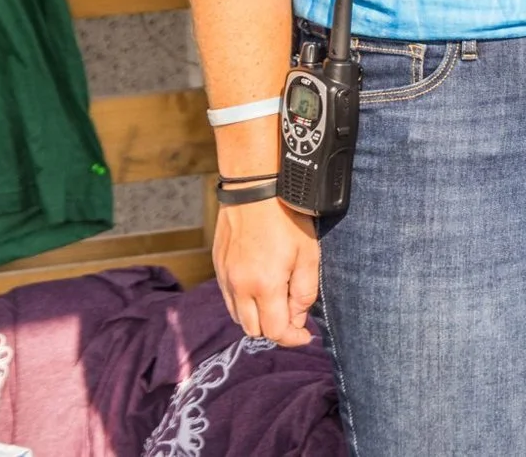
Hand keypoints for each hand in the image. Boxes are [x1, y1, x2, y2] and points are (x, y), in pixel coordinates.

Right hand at [214, 197, 321, 344]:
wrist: (255, 186)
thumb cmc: (286, 218)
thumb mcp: (308, 255)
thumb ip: (304, 293)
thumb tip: (297, 320)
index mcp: (264, 286)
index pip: (275, 331)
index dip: (293, 338)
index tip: (305, 335)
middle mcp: (239, 287)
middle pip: (254, 330)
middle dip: (274, 329)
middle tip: (291, 314)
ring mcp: (225, 276)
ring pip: (239, 316)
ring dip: (257, 317)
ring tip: (275, 299)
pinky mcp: (218, 265)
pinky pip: (228, 297)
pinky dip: (243, 302)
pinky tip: (258, 285)